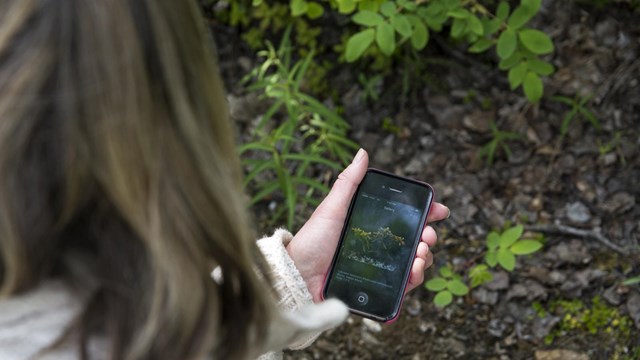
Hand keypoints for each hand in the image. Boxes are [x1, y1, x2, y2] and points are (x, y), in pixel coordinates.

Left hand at [286, 149, 449, 302]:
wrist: (298, 276)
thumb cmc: (312, 241)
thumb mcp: (332, 208)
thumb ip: (349, 182)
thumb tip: (363, 153)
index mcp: (371, 225)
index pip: (405, 217)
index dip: (426, 213)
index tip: (439, 210)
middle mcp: (379, 246)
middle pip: (416, 240)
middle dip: (429, 236)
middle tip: (428, 236)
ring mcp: (380, 268)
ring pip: (415, 262)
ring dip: (425, 257)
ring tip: (421, 253)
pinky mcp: (378, 289)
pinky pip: (404, 285)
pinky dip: (415, 278)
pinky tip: (414, 270)